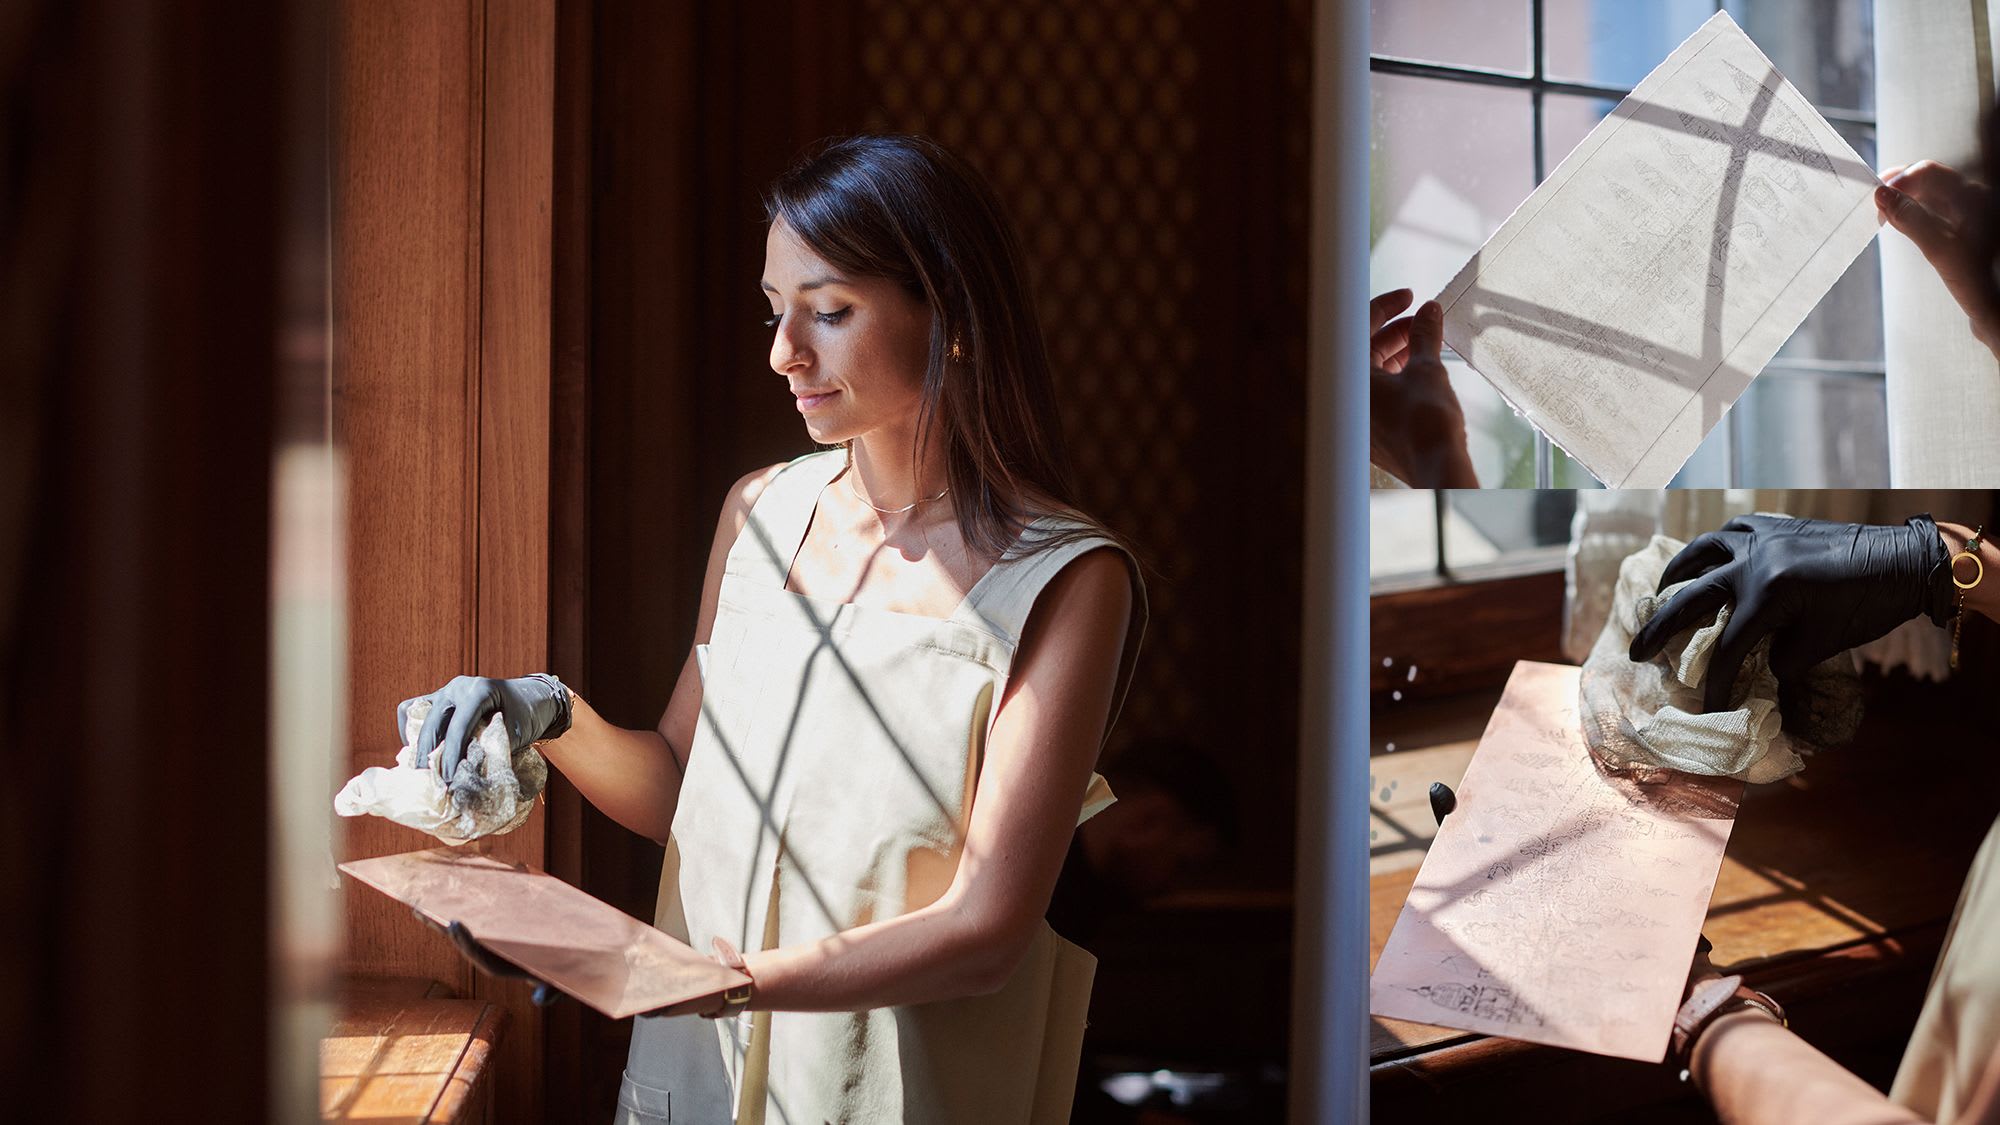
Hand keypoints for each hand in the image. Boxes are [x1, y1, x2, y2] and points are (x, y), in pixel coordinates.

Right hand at [396, 673, 572, 781]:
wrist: (532, 697)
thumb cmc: (527, 715)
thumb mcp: (516, 732)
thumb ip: (493, 749)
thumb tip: (467, 777)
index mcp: (480, 691)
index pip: (458, 727)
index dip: (451, 755)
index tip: (447, 779)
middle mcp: (458, 687)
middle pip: (433, 722)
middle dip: (428, 754)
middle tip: (429, 781)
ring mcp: (446, 690)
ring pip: (417, 714)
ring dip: (418, 743)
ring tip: (421, 770)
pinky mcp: (439, 697)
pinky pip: (413, 709)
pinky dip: (411, 729)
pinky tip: (418, 751)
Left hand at [412, 907, 558, 1006]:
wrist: (577, 958)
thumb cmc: (568, 971)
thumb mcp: (563, 982)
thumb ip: (552, 991)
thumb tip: (539, 999)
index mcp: (511, 970)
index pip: (484, 960)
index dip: (467, 943)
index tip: (454, 923)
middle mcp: (499, 960)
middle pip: (468, 945)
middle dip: (444, 930)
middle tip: (420, 910)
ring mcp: (496, 948)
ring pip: (467, 934)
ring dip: (443, 921)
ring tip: (419, 905)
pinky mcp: (497, 934)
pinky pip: (477, 922)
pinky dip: (463, 910)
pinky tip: (449, 896)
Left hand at [1370, 289, 1477, 487]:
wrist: (1437, 469)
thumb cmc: (1427, 421)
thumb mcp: (1427, 369)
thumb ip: (1425, 336)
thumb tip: (1430, 311)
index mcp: (1351, 380)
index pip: (1359, 330)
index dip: (1386, 307)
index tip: (1410, 297)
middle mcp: (1349, 400)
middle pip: (1366, 352)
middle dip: (1397, 332)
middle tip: (1425, 322)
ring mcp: (1360, 418)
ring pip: (1375, 374)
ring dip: (1400, 354)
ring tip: (1427, 344)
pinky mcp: (1374, 433)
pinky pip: (1381, 395)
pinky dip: (1398, 377)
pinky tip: (1422, 371)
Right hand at [1629, 514, 1950, 712]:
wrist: (1906, 560)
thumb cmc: (1868, 606)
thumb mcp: (1823, 643)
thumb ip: (1782, 659)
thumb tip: (1757, 670)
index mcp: (1768, 595)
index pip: (1729, 649)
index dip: (1716, 684)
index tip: (1708, 709)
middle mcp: (1753, 562)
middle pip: (1692, 599)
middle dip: (1661, 630)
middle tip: (1637, 651)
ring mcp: (1760, 538)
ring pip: (1702, 551)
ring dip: (1677, 573)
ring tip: (1660, 590)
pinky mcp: (1773, 525)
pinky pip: (1731, 531)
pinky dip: (1714, 545)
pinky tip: (1707, 556)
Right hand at [1876, 161, 1999, 356]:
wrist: (1998, 305)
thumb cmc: (1978, 280)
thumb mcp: (1938, 248)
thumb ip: (1910, 219)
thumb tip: (1881, 195)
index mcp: (1972, 196)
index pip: (1928, 171)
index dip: (1900, 179)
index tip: (1875, 198)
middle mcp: (1972, 197)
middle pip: (1928, 179)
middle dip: (1899, 187)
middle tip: (1874, 206)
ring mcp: (1967, 211)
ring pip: (1928, 193)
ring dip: (1903, 199)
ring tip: (1884, 216)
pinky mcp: (1962, 226)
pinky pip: (1933, 208)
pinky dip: (1913, 211)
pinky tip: (1901, 224)